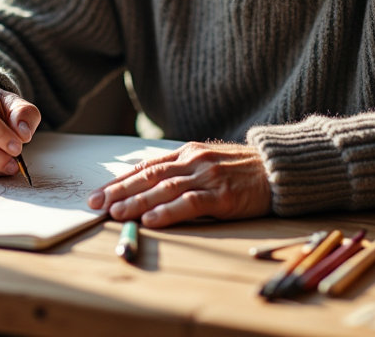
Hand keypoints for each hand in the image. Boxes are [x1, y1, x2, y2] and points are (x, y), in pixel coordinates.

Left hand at [87, 141, 270, 227]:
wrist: (279, 168)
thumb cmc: (241, 170)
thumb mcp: (207, 163)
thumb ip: (181, 171)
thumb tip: (147, 187)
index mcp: (187, 153)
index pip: (146, 167)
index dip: (120, 181)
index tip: (98, 193)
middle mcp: (193, 161)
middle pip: (149, 177)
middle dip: (119, 191)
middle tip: (95, 203)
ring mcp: (208, 177)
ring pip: (165, 189)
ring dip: (137, 201)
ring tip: (115, 212)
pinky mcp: (223, 195)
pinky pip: (191, 203)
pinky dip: (168, 212)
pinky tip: (151, 220)